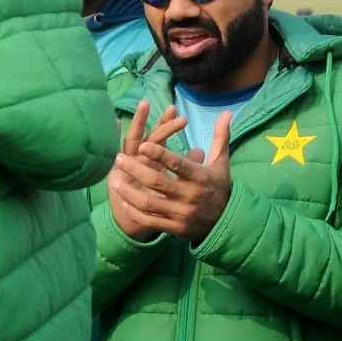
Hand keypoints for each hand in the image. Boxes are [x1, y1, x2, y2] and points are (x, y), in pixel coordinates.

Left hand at [109, 101, 232, 244]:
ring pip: (148, 203)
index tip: (142, 145)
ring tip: (114, 180)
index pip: (177, 164)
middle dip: (134, 169)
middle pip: (156, 182)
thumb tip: (226, 112)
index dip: (159, 155)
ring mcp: (181, 214)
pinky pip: (150, 221)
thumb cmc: (218, 186)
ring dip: (128, 192)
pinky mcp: (175, 228)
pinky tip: (123, 203)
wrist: (227, 221)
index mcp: (200, 177)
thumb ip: (220, 137)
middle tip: (117, 158)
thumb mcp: (221, 162)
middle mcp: (190, 195)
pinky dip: (135, 212)